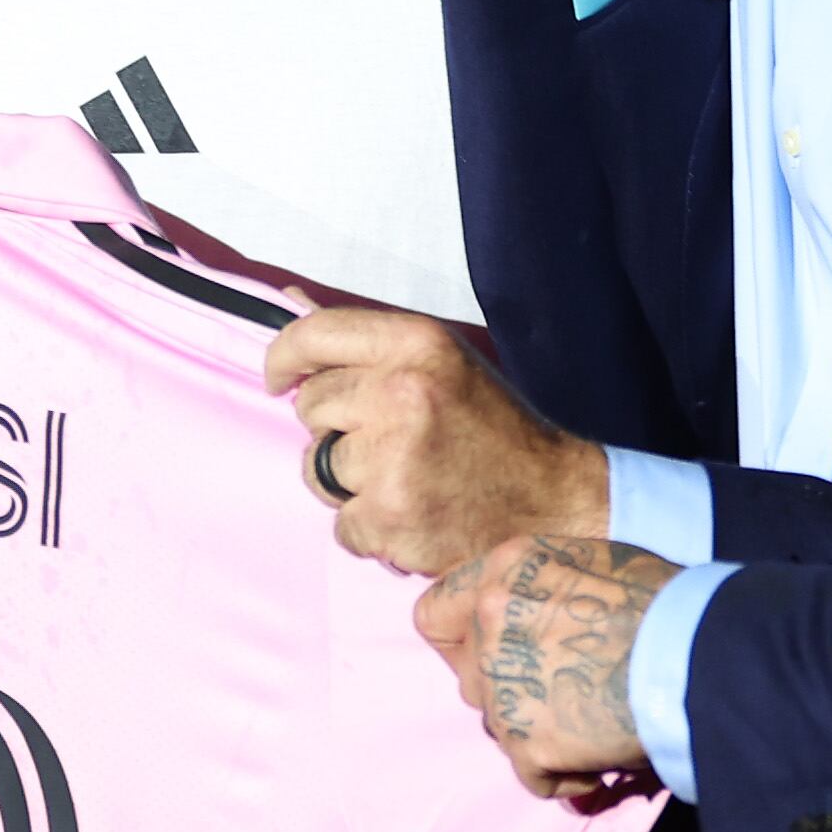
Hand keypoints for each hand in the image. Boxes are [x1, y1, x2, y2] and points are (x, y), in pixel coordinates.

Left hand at [267, 304, 605, 575]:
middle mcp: (402, 393)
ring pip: (317, 467)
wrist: (553, 503)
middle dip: (335, 426)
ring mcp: (393, 459)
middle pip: (311, 405)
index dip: (284, 357)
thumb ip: (369, 342)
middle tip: (388, 440)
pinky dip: (369, 527)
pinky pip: (340, 522)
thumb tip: (290, 303)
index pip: (315, 334)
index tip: (278, 378)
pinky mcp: (390, 518)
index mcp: (418, 344)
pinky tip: (413, 515)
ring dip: (348, 481)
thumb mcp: (443, 363)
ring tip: (403, 478)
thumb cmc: (492, 430)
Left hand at [417, 535, 676, 801]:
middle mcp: (490, 622)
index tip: (492, 655)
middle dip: (510, 692)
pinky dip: (568, 776)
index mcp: (504, 570)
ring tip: (596, 726)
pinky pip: (534, 776)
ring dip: (540, 733)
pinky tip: (607, 760)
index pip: (434, 613)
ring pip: (500, 727)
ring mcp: (503, 686)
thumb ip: (545, 591)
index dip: (461, 640)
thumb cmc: (669, 604)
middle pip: (469, 678)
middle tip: (566, 696)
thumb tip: (539, 617)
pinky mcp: (527, 744)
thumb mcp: (593, 565)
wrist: (705, 654)